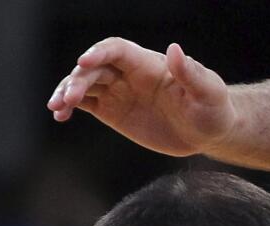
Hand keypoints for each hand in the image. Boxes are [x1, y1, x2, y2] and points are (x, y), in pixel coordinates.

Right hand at [47, 38, 235, 156]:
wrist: (208, 132)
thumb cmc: (213, 108)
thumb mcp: (209, 92)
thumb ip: (192, 73)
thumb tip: (176, 50)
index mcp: (148, 64)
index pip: (117, 50)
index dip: (99, 53)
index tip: (84, 62)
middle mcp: (129, 74)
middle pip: (95, 69)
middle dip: (78, 80)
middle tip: (68, 98)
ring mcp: (119, 92)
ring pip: (85, 85)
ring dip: (67, 93)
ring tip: (56, 108)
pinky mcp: (114, 112)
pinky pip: (86, 105)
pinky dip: (70, 108)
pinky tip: (59, 116)